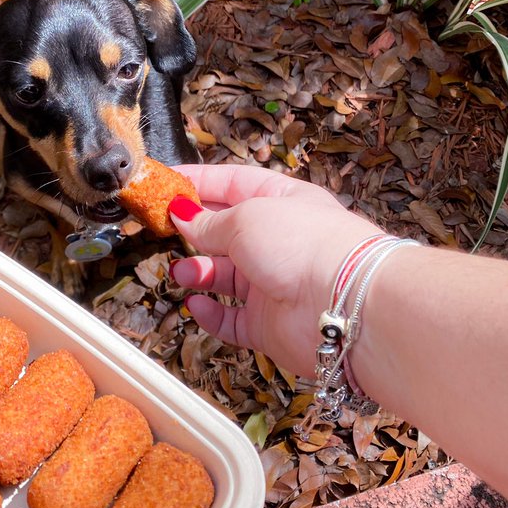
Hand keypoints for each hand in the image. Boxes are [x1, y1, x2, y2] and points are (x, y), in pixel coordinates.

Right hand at [168, 164, 382, 372]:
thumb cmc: (303, 245)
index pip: (233, 184)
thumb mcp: (246, 217)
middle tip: (163, 230)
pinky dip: (210, 313)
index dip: (199, 183)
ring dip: (198, 272)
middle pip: (226, 232)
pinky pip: (231, 319)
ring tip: (181, 272)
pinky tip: (196, 304)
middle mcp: (278, 241)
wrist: (344, 306)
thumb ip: (209, 221)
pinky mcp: (268, 324)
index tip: (166, 184)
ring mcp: (273, 283)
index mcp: (281, 201)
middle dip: (194, 230)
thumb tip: (183, 216)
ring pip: (224, 276)